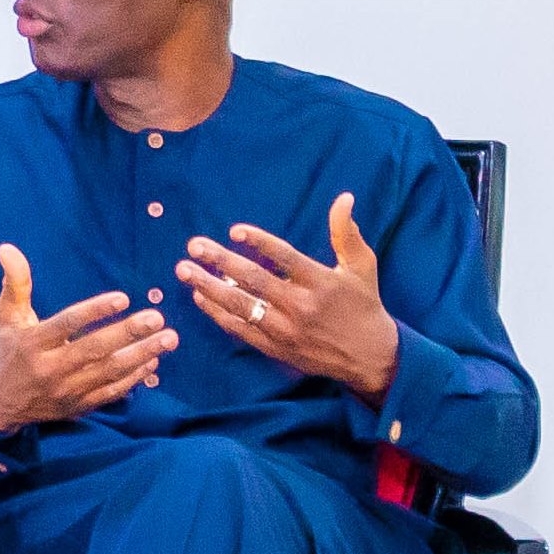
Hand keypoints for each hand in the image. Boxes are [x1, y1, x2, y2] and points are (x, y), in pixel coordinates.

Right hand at [0, 243, 178, 430]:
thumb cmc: (8, 350)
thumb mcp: (7, 316)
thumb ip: (15, 283)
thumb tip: (7, 248)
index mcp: (33, 343)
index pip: (66, 325)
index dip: (94, 311)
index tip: (123, 298)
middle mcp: (50, 369)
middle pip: (94, 350)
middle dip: (128, 334)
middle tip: (157, 318)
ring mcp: (66, 390)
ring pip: (108, 372)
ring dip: (141, 355)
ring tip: (168, 339)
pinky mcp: (77, 405)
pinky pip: (110, 392)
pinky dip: (133, 378)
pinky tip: (153, 361)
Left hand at [177, 194, 399, 401]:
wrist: (368, 355)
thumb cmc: (364, 304)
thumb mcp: (362, 266)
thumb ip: (346, 232)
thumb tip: (344, 197)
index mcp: (322, 282)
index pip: (285, 258)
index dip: (259, 243)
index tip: (234, 231)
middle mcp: (301, 306)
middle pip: (254, 281)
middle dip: (220, 261)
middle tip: (194, 246)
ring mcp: (285, 329)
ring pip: (240, 306)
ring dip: (208, 287)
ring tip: (184, 270)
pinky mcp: (275, 347)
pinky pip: (239, 329)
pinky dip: (218, 314)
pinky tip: (200, 297)